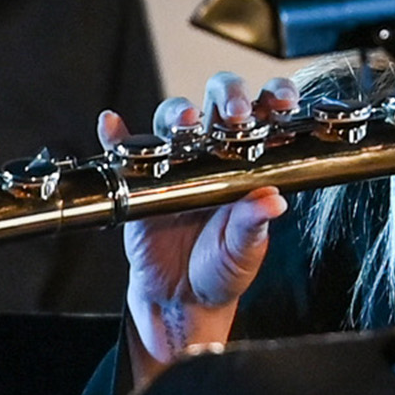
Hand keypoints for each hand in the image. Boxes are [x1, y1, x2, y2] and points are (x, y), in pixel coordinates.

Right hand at [118, 73, 292, 372]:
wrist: (182, 298)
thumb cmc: (221, 269)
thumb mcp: (244, 251)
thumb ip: (253, 224)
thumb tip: (274, 201)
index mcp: (248, 164)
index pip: (264, 116)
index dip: (274, 97)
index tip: (282, 101)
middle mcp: (213, 153)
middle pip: (218, 102)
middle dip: (229, 96)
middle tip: (235, 114)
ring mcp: (175, 161)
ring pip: (173, 118)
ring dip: (178, 111)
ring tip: (185, 122)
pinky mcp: (140, 179)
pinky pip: (124, 149)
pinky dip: (115, 134)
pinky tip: (112, 125)